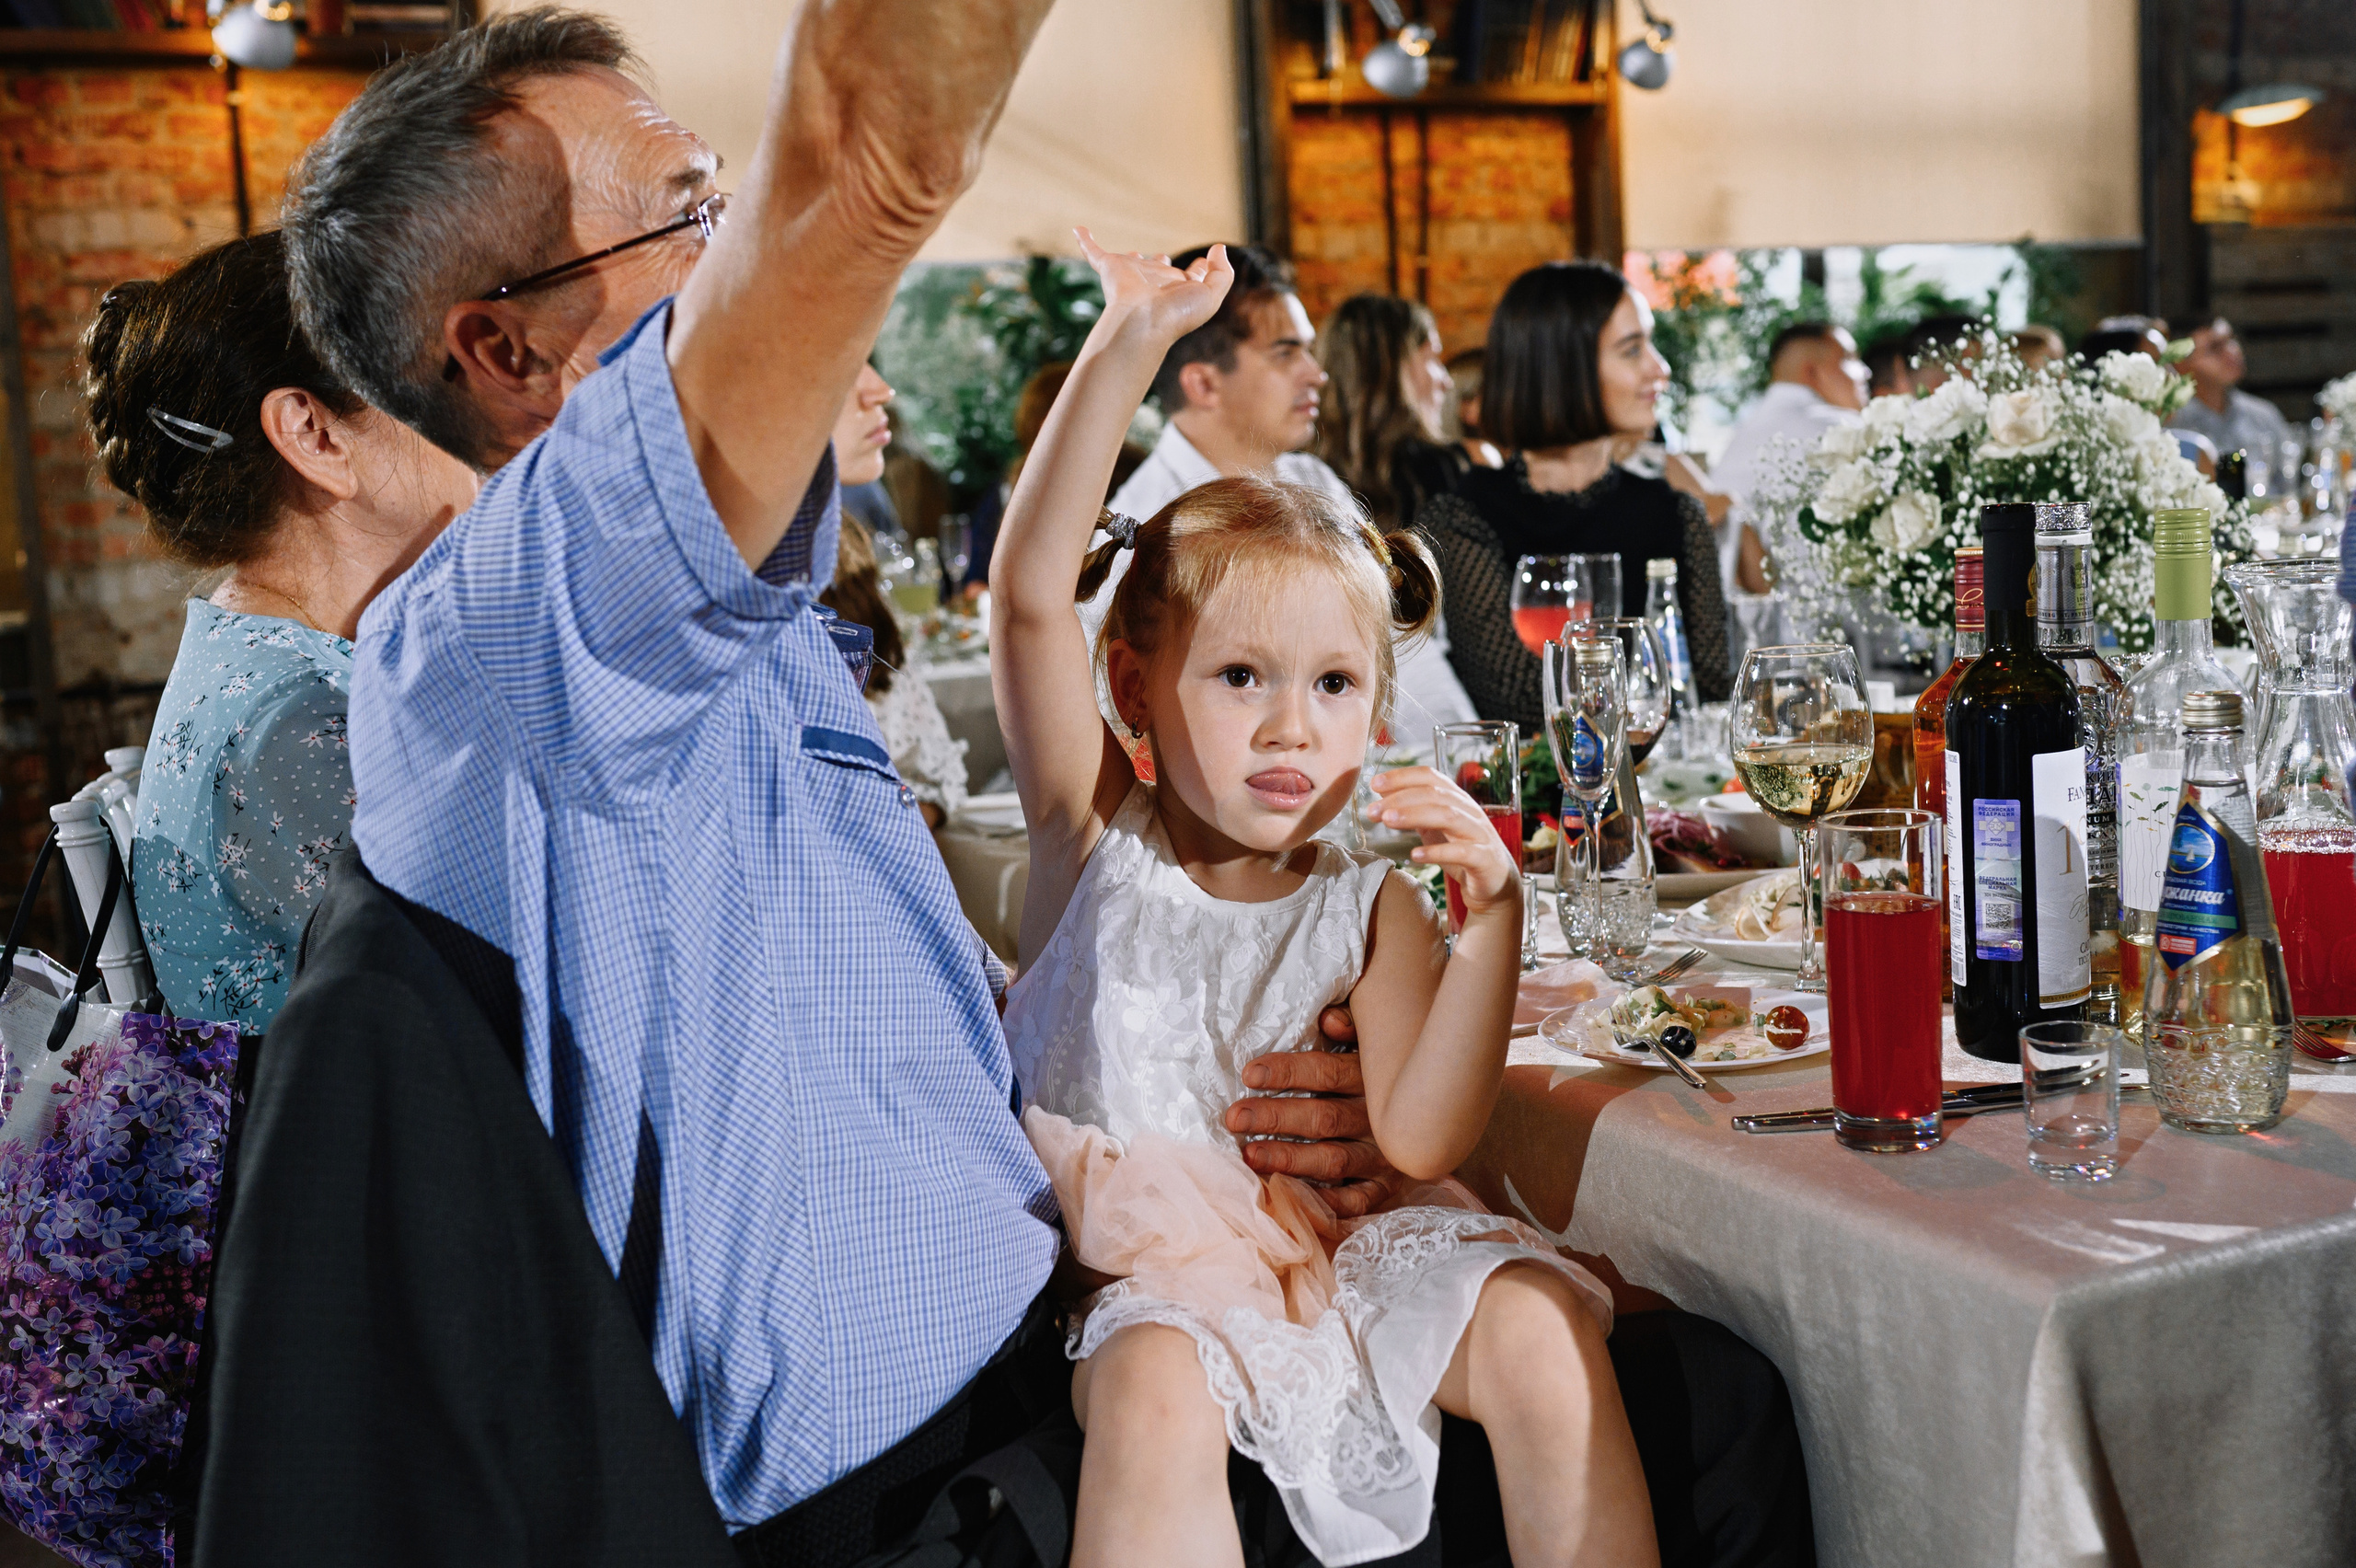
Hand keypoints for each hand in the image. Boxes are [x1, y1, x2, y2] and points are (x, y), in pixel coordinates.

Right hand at [1075, 228, 1232, 348]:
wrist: (1143, 321)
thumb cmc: (1177, 314)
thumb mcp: (1212, 294)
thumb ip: (1222, 272)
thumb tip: (1218, 248)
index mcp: (1179, 289)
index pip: (1190, 277)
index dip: (1200, 268)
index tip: (1204, 261)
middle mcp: (1155, 281)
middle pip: (1159, 269)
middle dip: (1161, 263)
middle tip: (1163, 258)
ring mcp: (1131, 275)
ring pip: (1131, 262)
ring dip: (1131, 259)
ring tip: (1130, 253)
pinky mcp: (1109, 268)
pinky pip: (1094, 252)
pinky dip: (1085, 241)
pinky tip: (1078, 230)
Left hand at [1223, 1030, 1408, 1218]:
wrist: (1441, 1108)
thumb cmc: (1385, 1070)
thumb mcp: (1373, 1040)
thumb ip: (1352, 1026)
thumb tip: (1328, 1019)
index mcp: (1372, 1077)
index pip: (1326, 1072)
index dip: (1288, 1072)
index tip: (1249, 1074)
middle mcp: (1378, 1117)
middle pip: (1323, 1117)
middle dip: (1276, 1117)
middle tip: (1235, 1117)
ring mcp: (1384, 1155)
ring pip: (1333, 1159)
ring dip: (1289, 1159)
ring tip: (1250, 1156)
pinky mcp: (1387, 1186)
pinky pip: (1357, 1200)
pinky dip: (1326, 1202)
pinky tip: (1290, 1196)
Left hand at [1364, 767, 1519, 916]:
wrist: (1495, 884)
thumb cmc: (1461, 851)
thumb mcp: (1434, 827)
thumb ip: (1413, 810)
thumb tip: (1382, 794)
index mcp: (1457, 799)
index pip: (1430, 776)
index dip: (1402, 776)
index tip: (1375, 784)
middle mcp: (1469, 811)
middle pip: (1435, 794)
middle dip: (1401, 798)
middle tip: (1373, 810)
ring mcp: (1479, 834)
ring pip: (1448, 816)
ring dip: (1415, 815)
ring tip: (1388, 822)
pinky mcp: (1484, 859)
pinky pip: (1462, 852)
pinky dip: (1437, 852)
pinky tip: (1415, 855)